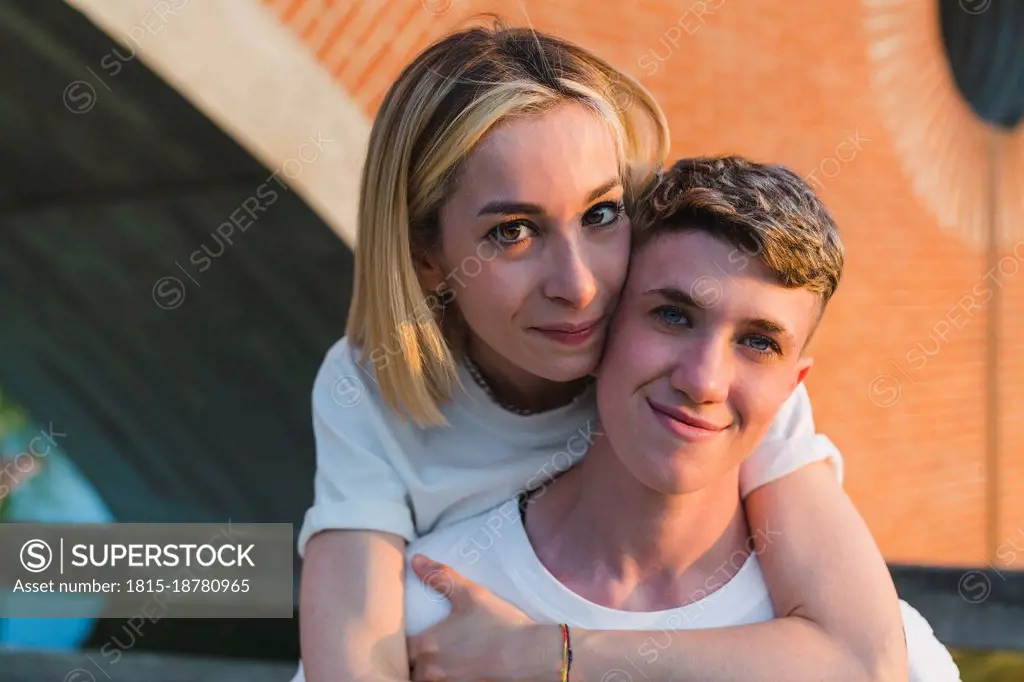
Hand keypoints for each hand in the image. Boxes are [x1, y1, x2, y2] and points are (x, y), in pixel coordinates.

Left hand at [408, 554, 562, 681]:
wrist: (529, 657)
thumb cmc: (498, 625)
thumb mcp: (470, 594)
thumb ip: (440, 577)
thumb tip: (416, 560)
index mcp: (426, 646)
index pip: (398, 648)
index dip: (400, 641)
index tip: (407, 634)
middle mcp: (431, 670)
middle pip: (409, 668)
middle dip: (412, 659)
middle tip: (421, 647)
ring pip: (425, 680)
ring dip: (427, 671)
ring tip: (439, 658)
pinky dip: (446, 677)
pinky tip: (457, 668)